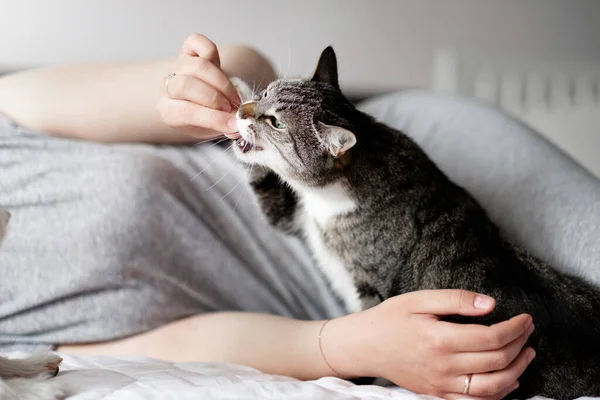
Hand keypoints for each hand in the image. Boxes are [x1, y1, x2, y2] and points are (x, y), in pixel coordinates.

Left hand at [156, 33, 240, 137]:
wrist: (195, 101)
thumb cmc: (202, 117)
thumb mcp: (207, 130)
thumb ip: (220, 128)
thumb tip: (237, 128)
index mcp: (167, 110)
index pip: (187, 112)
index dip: (213, 118)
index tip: (234, 124)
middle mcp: (168, 85)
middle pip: (188, 85)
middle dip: (216, 98)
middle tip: (233, 108)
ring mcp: (177, 65)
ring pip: (198, 66)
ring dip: (221, 82)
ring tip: (233, 96)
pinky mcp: (187, 49)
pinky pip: (197, 42)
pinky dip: (211, 52)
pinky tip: (220, 68)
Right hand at [327, 290, 534, 399]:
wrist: (364, 346)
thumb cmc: (390, 318)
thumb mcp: (418, 299)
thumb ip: (455, 300)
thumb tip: (490, 304)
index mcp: (439, 339)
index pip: (491, 338)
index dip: (515, 328)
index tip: (525, 318)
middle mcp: (443, 366)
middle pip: (496, 361)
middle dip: (520, 344)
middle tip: (528, 330)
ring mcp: (441, 384)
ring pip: (492, 388)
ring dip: (517, 371)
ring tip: (526, 354)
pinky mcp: (438, 394)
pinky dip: (499, 393)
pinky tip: (509, 379)